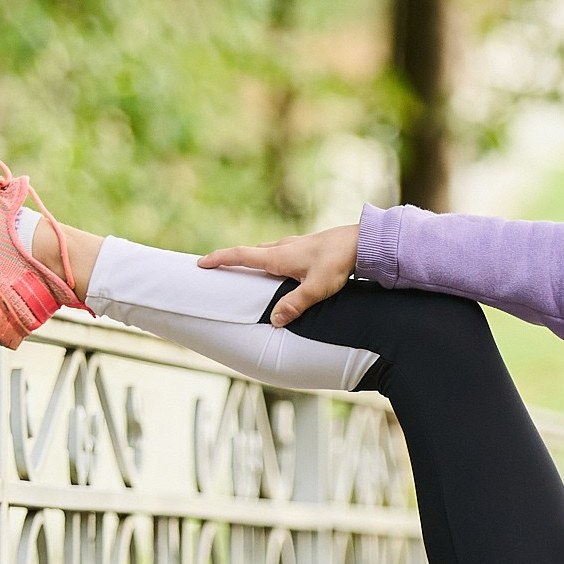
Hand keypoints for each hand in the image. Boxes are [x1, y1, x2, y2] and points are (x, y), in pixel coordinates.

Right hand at [198, 222, 358, 325]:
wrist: (361, 242)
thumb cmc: (338, 263)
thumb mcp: (316, 289)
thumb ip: (294, 305)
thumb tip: (274, 320)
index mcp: (278, 256)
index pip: (240, 255)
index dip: (219, 259)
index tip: (201, 263)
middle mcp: (282, 247)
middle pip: (250, 253)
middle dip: (233, 261)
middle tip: (219, 270)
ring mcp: (294, 245)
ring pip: (266, 252)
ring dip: (254, 261)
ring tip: (247, 275)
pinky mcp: (306, 247)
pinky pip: (280, 253)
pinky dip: (271, 261)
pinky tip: (280, 272)